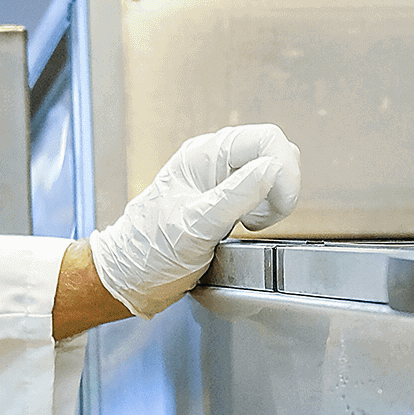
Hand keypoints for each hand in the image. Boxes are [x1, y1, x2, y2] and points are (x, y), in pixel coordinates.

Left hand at [85, 125, 303, 319]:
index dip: (284, 170)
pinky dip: (264, 206)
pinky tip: (247, 224)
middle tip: (262, 218)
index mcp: (202, 156)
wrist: (129, 275)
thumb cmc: (150, 253)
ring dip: (273, 196)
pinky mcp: (223, 195)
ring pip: (269, 169)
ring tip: (251, 223)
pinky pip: (259, 189)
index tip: (281, 204)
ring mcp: (218, 177)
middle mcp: (211, 160)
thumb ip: (235, 195)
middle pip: (272, 151)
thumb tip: (272, 168)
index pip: (265, 139)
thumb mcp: (196, 226)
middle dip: (281, 184)